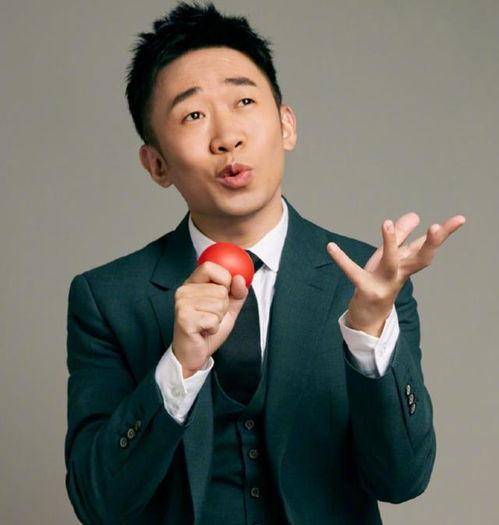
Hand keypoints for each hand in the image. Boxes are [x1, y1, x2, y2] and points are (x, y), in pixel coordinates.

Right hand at [172, 262, 248, 377]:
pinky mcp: (184, 318)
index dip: (224, 278)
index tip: (224, 292)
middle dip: (223, 307)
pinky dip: (214, 327)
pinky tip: (204, 331)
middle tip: (211, 316)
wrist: (194, 353)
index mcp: (192, 284)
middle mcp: (184, 291)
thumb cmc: (207, 329)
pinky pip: (213, 319)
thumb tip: (240, 279)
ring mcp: (182, 304)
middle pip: (220, 289)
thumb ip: (237, 293)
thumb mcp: (227, 308)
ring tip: (207, 324)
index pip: (210, 267)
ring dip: (218, 319)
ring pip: (219, 304)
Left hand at [326, 212, 465, 335]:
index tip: (460, 219)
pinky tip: (330, 247)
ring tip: (386, 223)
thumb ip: (401, 237)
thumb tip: (414, 215)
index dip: (444, 233)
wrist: (368, 317)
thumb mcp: (390, 258)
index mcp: (407, 265)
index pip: (428, 247)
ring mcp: (384, 283)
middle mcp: (400, 274)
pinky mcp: (365, 289)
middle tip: (436, 227)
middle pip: (419, 258)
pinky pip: (352, 272)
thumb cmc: (380, 282)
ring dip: (390, 243)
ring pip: (390, 262)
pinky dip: (342, 260)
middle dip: (430, 243)